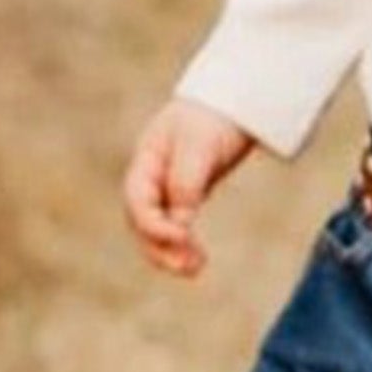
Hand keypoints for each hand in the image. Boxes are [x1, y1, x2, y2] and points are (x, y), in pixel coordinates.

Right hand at [121, 99, 254, 278]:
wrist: (232, 102)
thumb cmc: (211, 118)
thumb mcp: (199, 145)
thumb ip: (187, 181)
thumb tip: (182, 223)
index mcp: (145, 162)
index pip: (138, 202)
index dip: (154, 224)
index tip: (181, 236)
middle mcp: (150, 180)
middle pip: (142, 223)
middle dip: (160, 248)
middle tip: (188, 267)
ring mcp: (166, 190)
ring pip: (157, 231)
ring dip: (171, 253)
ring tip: (196, 269)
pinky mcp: (185, 198)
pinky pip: (176, 228)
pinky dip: (184, 245)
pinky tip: (199, 260)